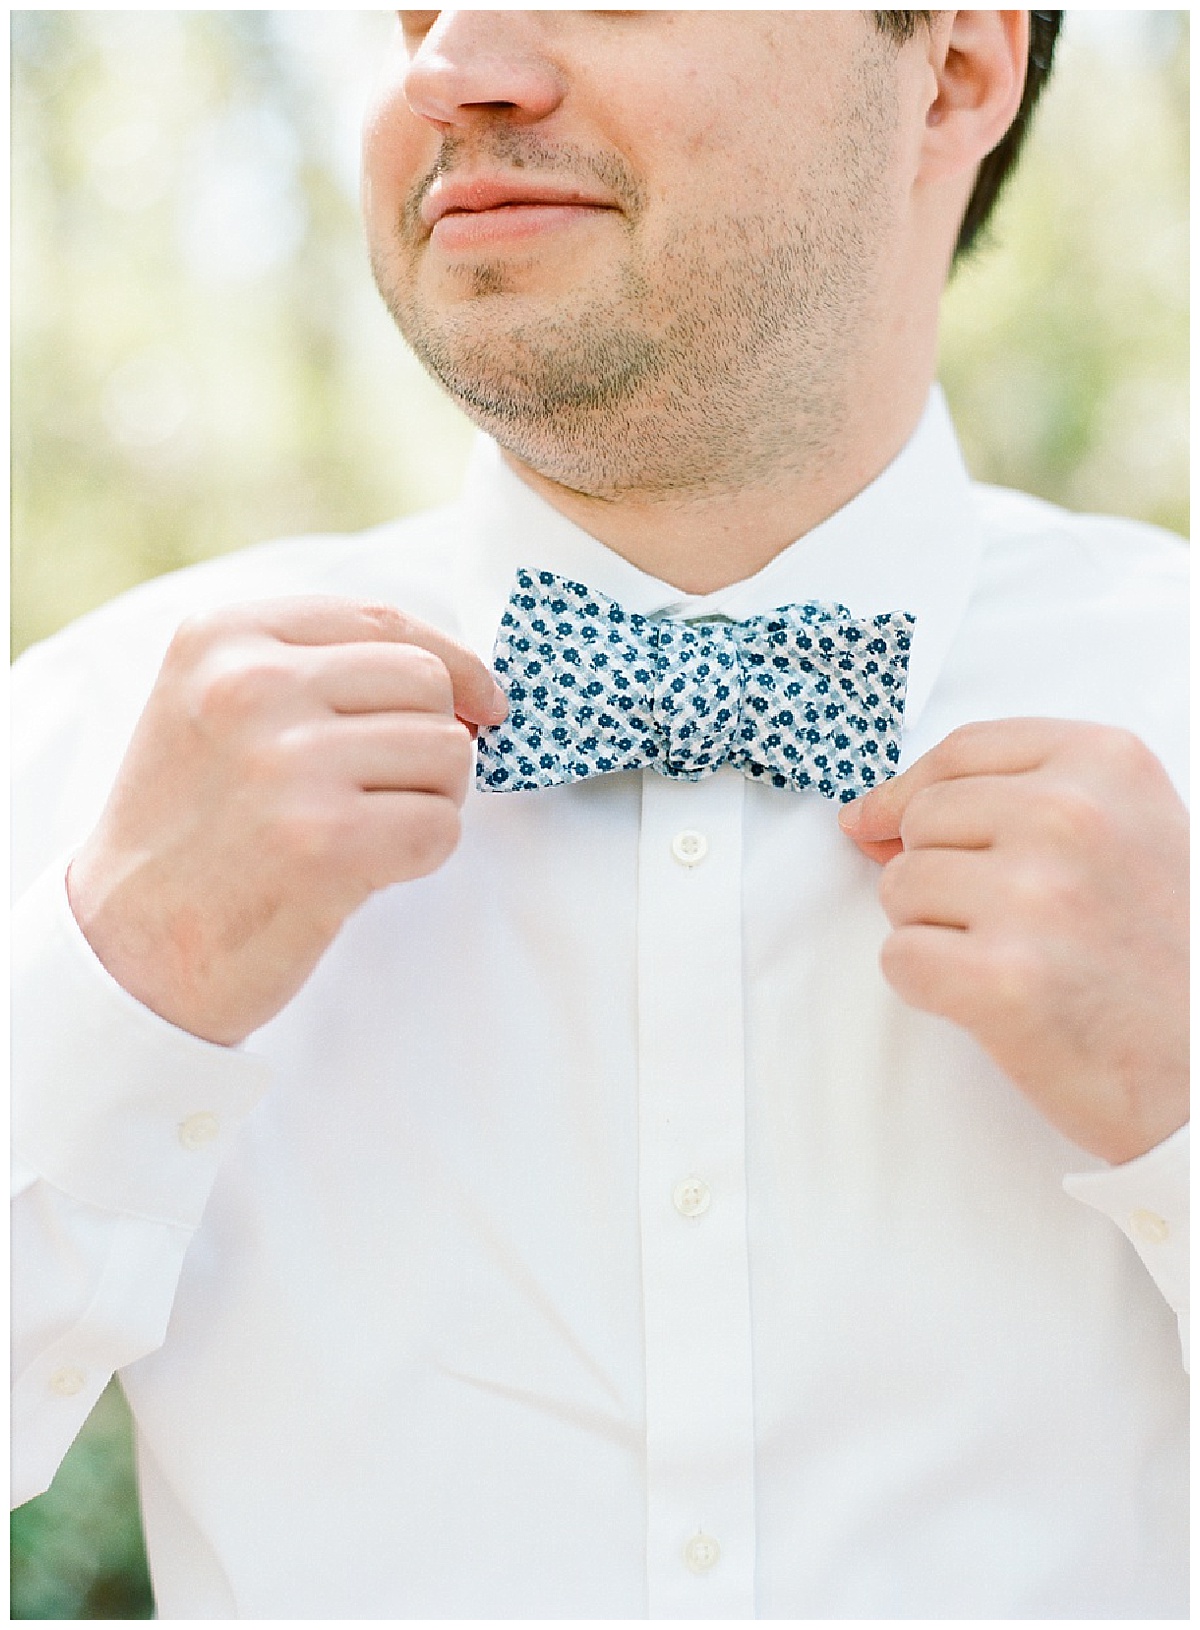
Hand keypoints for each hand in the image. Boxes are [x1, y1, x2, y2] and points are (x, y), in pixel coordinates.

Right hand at [67, 598, 506, 1045]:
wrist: (128, 951)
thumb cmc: (194, 830)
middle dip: (433, 738)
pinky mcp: (324, 843)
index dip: (450, 663)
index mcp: (223, 638)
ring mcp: (287, 763)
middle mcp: (250, 687)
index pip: (384, 621)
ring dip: (430, 799)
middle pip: (426, 682)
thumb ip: (321, 670)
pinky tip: (365, 871)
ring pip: (448, 751)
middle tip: (388, 790)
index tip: (480, 701)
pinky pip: (442, 827)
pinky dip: (424, 855)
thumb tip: (471, 682)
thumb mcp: (218, 708)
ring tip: (363, 830)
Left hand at [839, 719, 1188, 1164]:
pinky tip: (993, 1002)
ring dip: (934, 930)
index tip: (886, 819)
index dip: (911, 791)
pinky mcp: (1001, 980)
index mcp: (1105, 764)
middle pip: (921, 819)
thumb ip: (1008, 805)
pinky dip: (928, 987)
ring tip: (1015, 959)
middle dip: (937, 871)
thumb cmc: (1166, 955)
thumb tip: (870, 816)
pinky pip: (899, 957)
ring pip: (900, 887)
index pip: (961, 752)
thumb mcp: (1123, 834)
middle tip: (1009, 922)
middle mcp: (1071, 816)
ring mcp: (1035, 897)